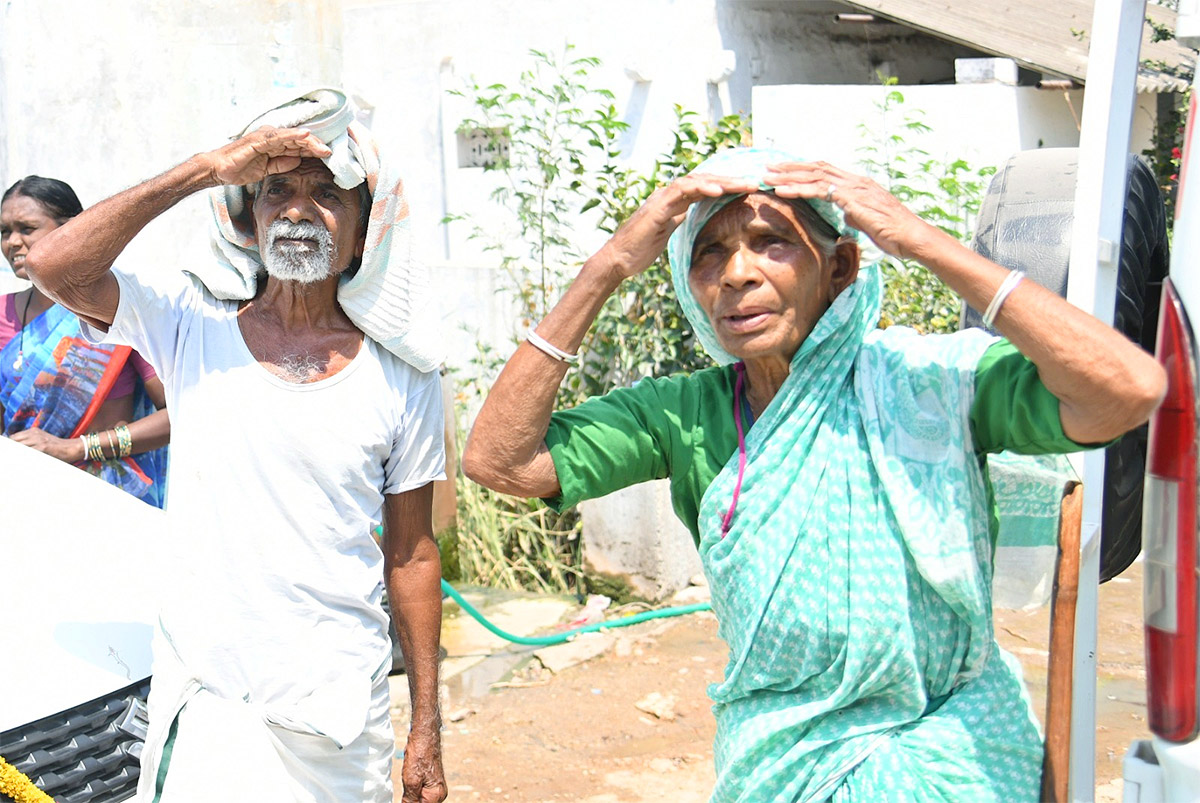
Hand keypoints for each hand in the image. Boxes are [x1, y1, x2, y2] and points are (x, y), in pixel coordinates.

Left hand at [8, 427, 83, 461]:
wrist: (71, 448)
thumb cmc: (56, 446)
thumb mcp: (42, 440)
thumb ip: (30, 441)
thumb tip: (17, 446)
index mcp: (33, 430)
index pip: (13, 437)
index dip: (10, 445)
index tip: (10, 450)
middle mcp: (35, 433)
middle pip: (14, 441)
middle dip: (11, 449)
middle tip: (12, 455)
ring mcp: (39, 440)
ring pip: (19, 446)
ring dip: (16, 453)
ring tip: (16, 460)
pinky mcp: (43, 447)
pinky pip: (28, 452)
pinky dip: (24, 457)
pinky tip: (25, 461)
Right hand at [199, 126, 332, 186]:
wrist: (221, 169)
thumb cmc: (242, 168)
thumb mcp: (269, 169)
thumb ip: (283, 164)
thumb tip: (299, 160)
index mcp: (275, 144)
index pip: (299, 145)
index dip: (314, 149)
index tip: (329, 155)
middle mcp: (272, 137)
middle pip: (299, 140)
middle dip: (316, 145)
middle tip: (332, 151)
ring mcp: (265, 137)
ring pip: (292, 137)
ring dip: (309, 141)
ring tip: (324, 146)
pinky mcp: (258, 139)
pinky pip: (278, 137)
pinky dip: (292, 135)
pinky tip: (305, 136)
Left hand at [401, 729, 446, 801]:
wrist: (424, 736)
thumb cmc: (419, 756)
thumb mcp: (411, 782)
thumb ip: (410, 801)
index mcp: (436, 796)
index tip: (406, 794)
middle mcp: (439, 794)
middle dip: (410, 800)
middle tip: (407, 786)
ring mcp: (435, 788)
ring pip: (419, 799)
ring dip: (410, 796)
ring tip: (408, 781)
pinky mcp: (430, 782)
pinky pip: (419, 792)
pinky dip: (412, 791)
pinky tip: (408, 780)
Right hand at [595, 173, 759, 279]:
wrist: (618, 260)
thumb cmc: (641, 250)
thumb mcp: (669, 234)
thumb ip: (682, 222)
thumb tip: (699, 220)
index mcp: (675, 202)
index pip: (707, 188)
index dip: (730, 186)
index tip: (751, 190)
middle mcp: (669, 195)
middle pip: (706, 180)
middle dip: (733, 180)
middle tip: (758, 182)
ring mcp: (662, 198)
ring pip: (697, 180)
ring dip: (723, 181)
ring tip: (745, 184)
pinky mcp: (657, 207)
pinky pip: (681, 191)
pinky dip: (701, 188)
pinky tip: (719, 190)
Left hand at [763, 161, 936, 259]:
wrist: (910, 237)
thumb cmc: (893, 233)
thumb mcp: (867, 221)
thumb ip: (854, 214)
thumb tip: (845, 215)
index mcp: (857, 184)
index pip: (825, 171)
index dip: (803, 171)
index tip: (783, 172)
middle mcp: (854, 181)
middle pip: (815, 168)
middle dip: (790, 168)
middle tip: (768, 169)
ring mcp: (853, 187)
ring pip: (813, 176)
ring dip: (788, 177)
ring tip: (767, 178)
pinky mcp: (851, 198)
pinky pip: (819, 191)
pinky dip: (798, 189)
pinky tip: (782, 192)